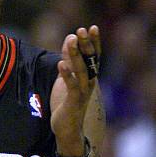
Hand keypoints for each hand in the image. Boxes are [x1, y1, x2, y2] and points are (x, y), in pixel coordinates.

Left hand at [51, 25, 100, 152]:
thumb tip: (70, 38)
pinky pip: (72, 86)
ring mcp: (83, 92)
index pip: (94, 56)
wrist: (68, 129)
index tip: (91, 27)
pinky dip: (67, 75)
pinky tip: (61, 64)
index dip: (94, 42)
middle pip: (90, 60)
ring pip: (81, 70)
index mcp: (88, 76)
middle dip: (86, 44)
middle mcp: (89, 82)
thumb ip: (69, 59)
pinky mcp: (74, 102)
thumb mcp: (67, 77)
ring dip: (76, 55)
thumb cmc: (68, 102)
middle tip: (82, 29)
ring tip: (71, 40)